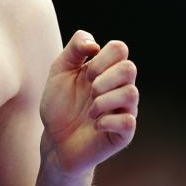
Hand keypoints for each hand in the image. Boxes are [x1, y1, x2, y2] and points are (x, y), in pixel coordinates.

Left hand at [39, 31, 138, 174]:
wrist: (54, 141)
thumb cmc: (59, 105)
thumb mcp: (59, 71)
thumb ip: (74, 49)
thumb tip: (94, 44)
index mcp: (107, 70)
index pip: (120, 49)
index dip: (102, 58)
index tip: (85, 74)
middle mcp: (120, 88)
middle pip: (130, 68)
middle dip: (104, 78)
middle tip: (90, 91)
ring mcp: (124, 110)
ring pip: (131, 93)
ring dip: (103, 101)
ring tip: (90, 111)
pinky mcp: (123, 133)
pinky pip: (128, 121)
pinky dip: (107, 121)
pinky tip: (95, 125)